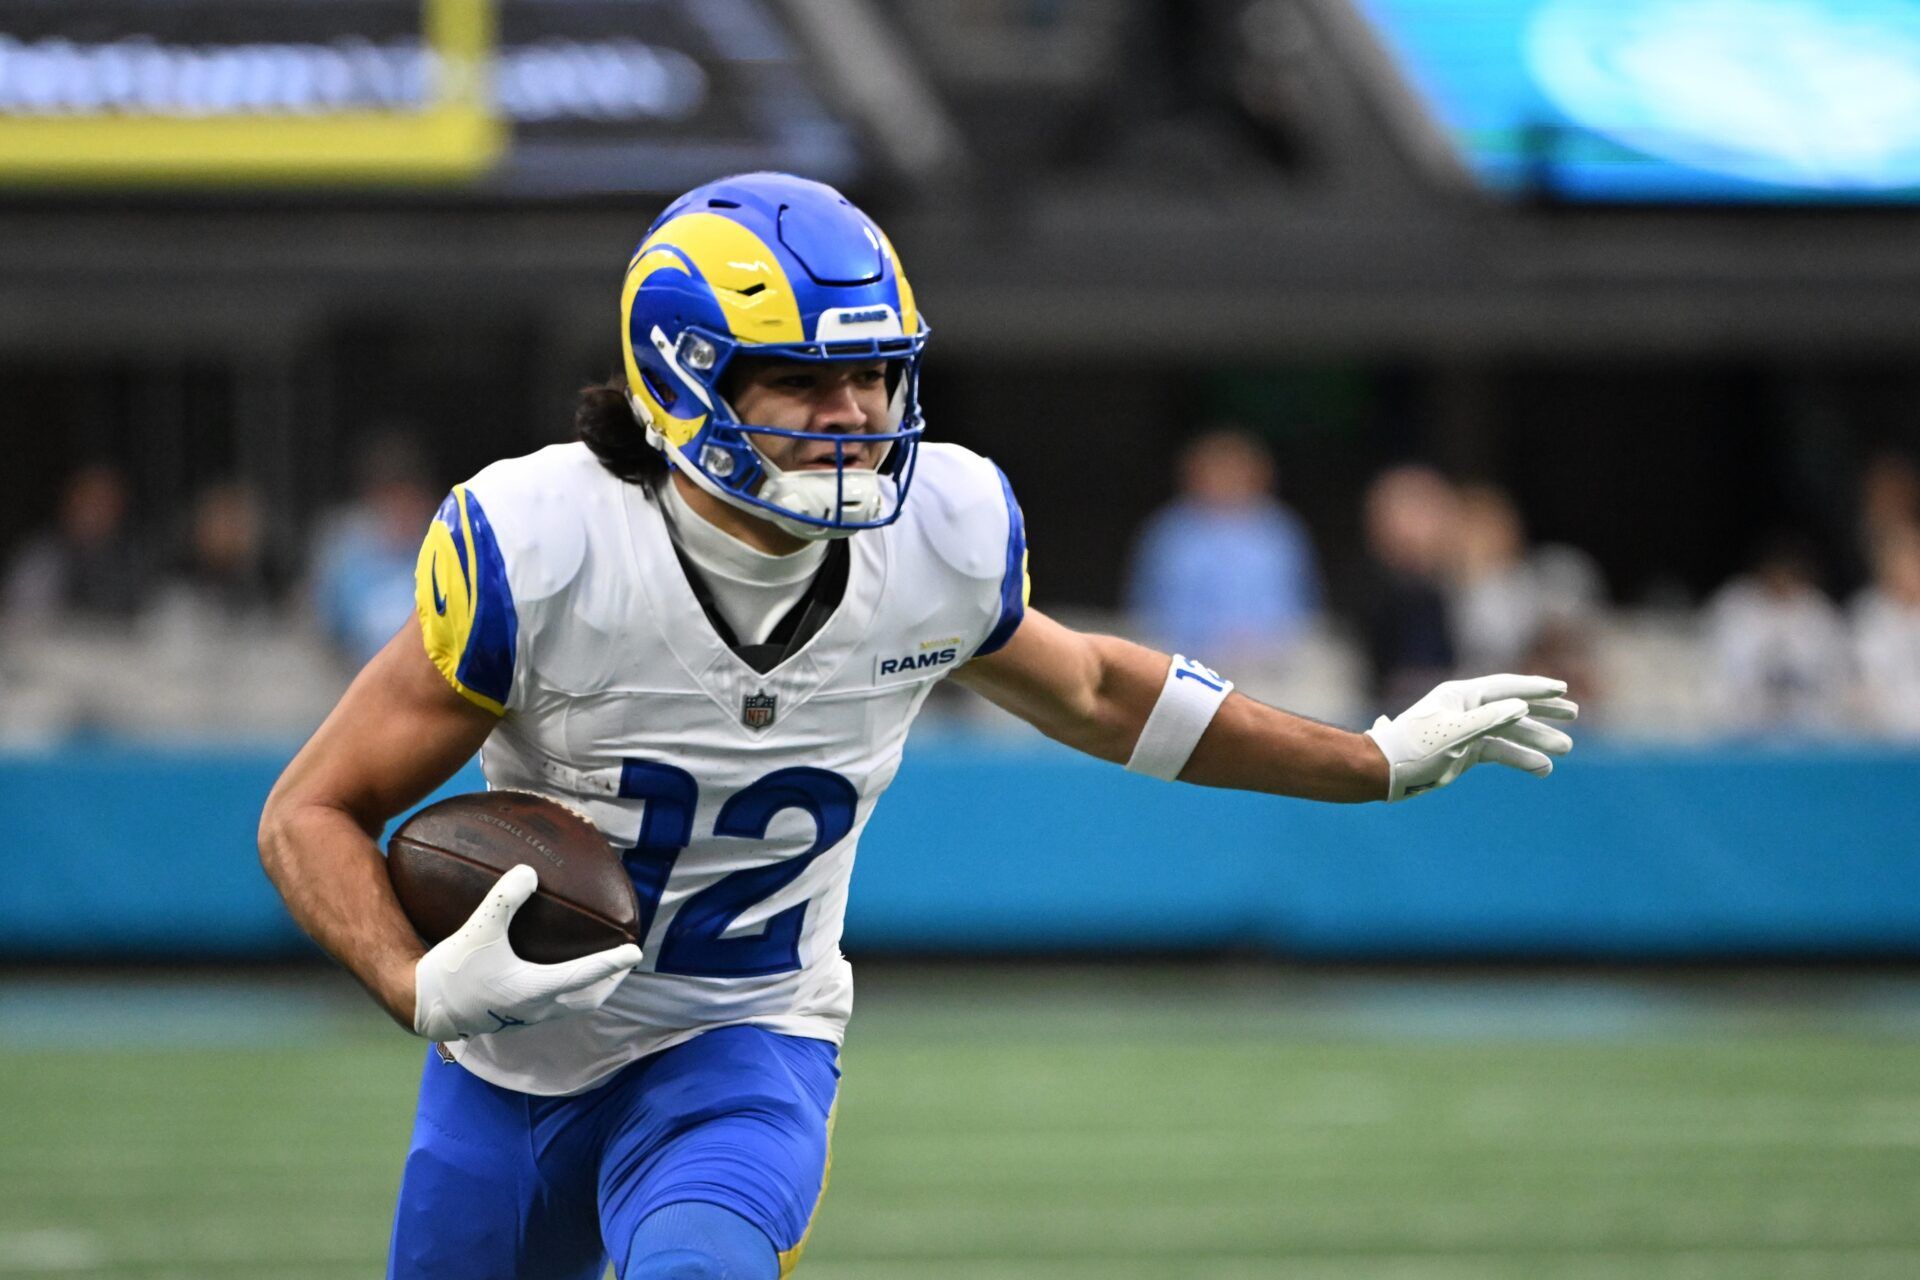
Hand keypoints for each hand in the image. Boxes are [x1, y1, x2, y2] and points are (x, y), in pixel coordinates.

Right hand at [412, 864, 642, 1040]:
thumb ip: (503, 900)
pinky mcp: (511, 1018)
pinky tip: (555, 975)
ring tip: (600, 971)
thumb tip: (529, 871)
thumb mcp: (478, 930)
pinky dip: (567, 992)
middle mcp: (537, 1008)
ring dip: (590, 990)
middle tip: (625, 964)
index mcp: (536, 988)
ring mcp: (525, 1017)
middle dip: (610, 982)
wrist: (422, 1006)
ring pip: (571, 1007)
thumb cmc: (452, 971)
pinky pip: (552, 1007)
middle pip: (588, 1000)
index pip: (586, 975)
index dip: (612, 963)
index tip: (635, 952)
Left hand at [1364, 674, 1577, 801]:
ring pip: (1510, 732)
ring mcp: (1468, 730)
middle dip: (1544, 711)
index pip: (1506, 687)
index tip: (1563, 689)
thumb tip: (1521, 706)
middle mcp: (1467, 709)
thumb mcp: (1454, 733)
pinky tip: (1542, 768)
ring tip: (1565, 748)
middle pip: (1513, 706)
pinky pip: (1500, 752)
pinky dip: (1520, 759)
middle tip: (1573, 714)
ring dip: (1536, 740)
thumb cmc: (1415, 747)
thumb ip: (1488, 718)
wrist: (1385, 771)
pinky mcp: (1466, 752)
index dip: (1536, 688)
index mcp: (1461, 695)